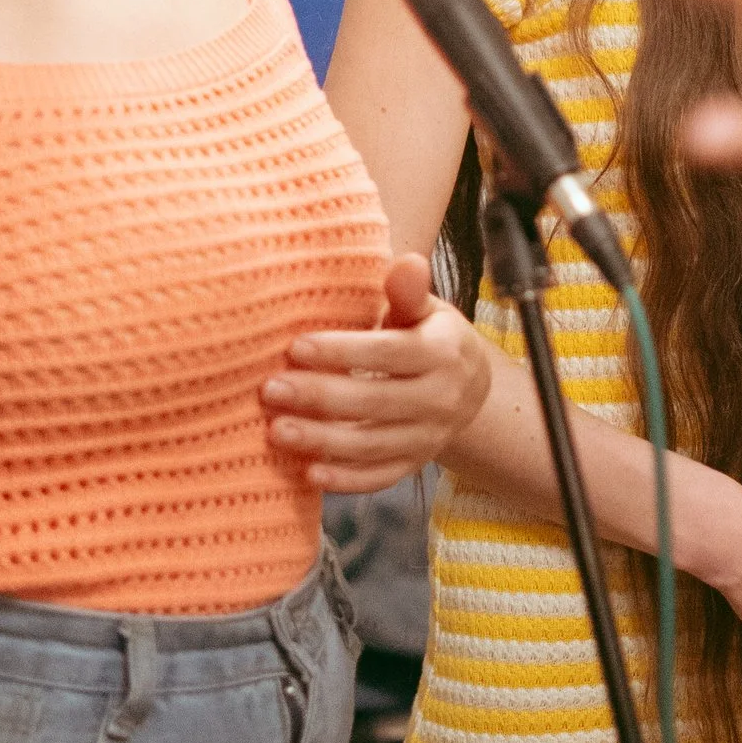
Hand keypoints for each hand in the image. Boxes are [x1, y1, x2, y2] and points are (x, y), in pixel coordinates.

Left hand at [264, 255, 490, 493]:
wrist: (470, 388)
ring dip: (322, 441)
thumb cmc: (430, 337)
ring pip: (372, 444)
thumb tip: (406, 262)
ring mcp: (429, 437)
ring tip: (276, 432)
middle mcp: (441, 399)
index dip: (341, 351)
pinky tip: (308, 473)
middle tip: (271, 390)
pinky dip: (345, 480)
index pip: (387, 353)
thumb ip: (408, 291)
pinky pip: (379, 477)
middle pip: (374, 401)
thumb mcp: (426, 310)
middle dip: (319, 397)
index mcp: (442, 353)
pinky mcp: (415, 464)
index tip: (295, 346)